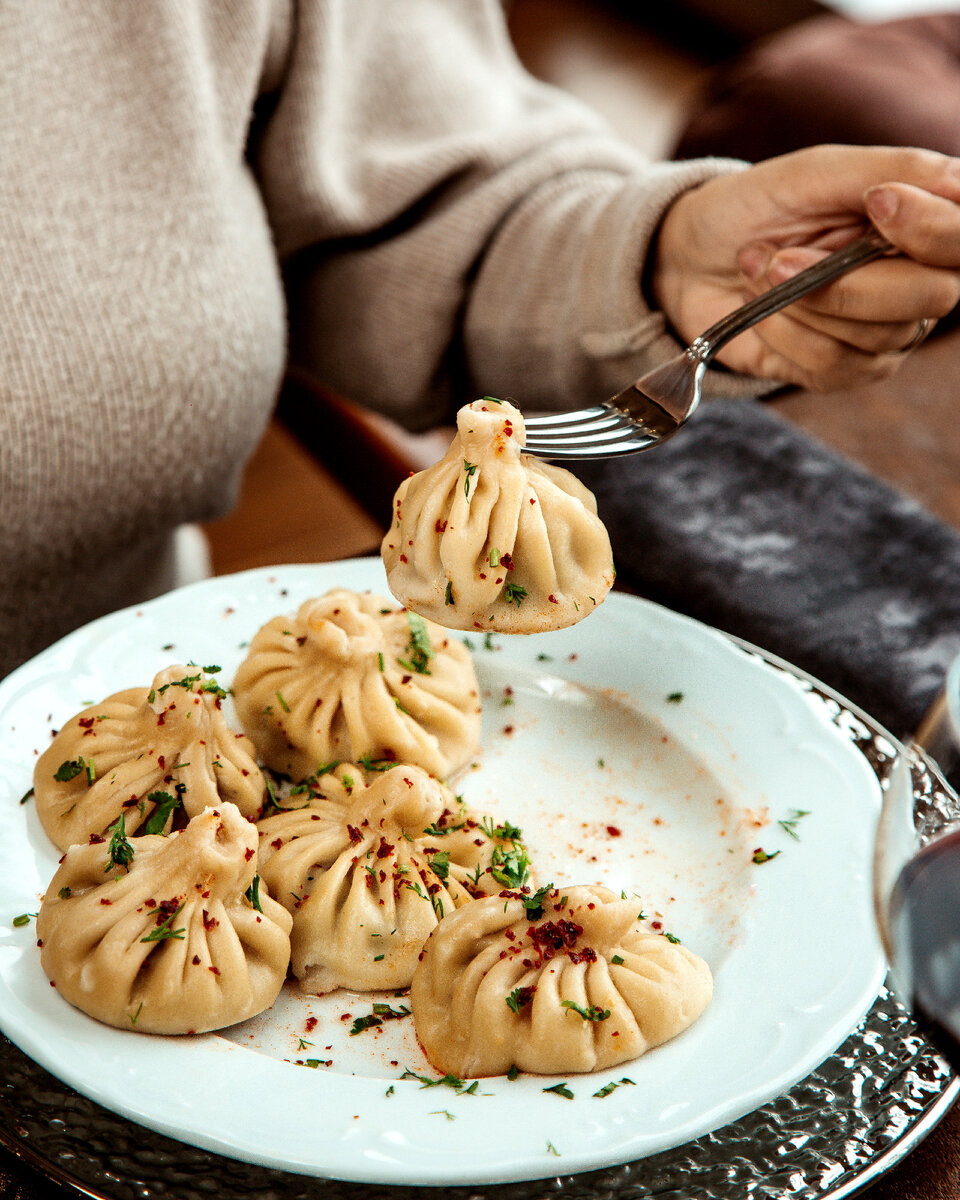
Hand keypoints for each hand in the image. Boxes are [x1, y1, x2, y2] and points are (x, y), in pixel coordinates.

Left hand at [651, 145, 959, 389]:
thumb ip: (890, 169)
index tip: (877, 204)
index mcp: (922, 223)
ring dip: (800, 302)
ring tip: (758, 268)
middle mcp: (916, 281)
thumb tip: (954, 180)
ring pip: (875, 335)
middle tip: (780, 256)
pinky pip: (831, 365)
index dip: (931, 227)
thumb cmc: (755, 208)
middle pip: (931, 297)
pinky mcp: (842, 370)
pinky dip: (783, 332)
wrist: (689, 260)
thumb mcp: (813, 173)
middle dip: (848, 280)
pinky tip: (757, 305)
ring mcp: (883, 333)